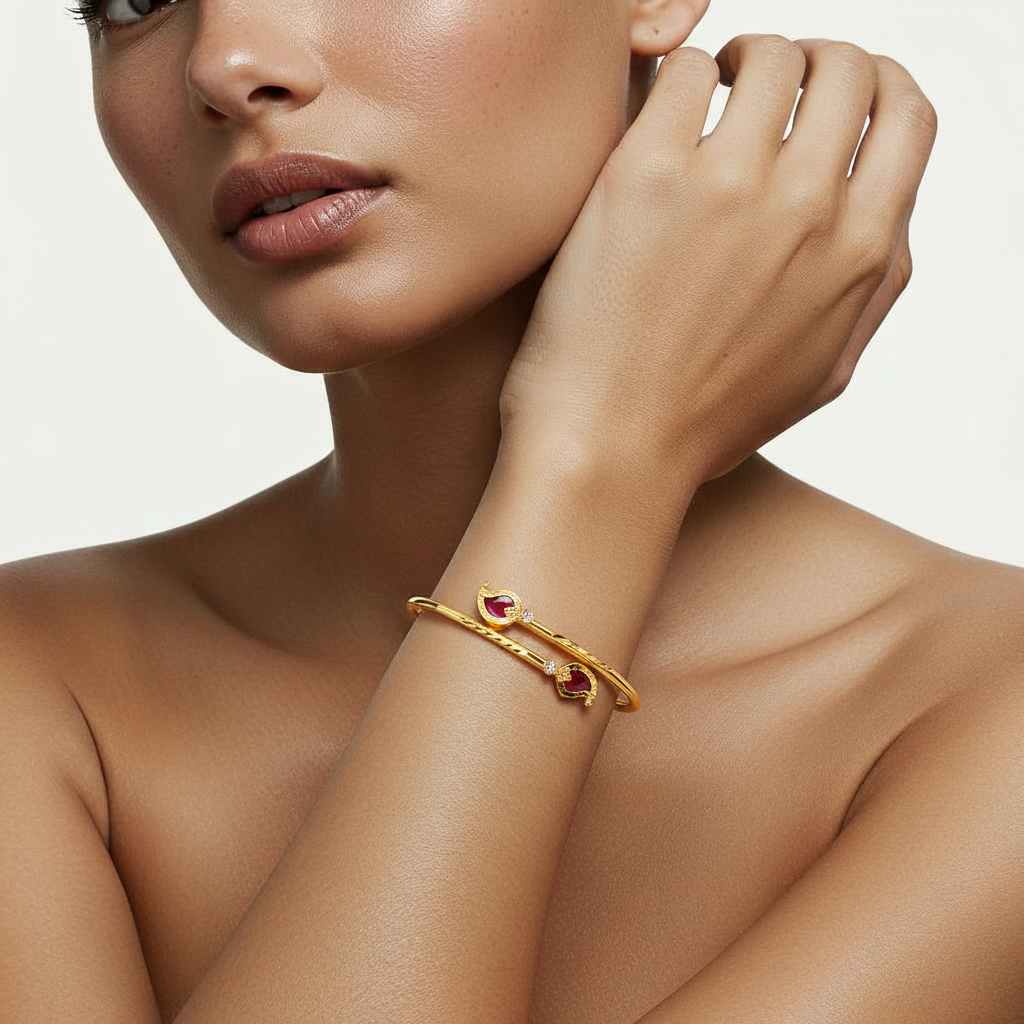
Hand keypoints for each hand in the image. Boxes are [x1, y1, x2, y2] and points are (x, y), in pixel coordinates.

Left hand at [501, 35, 936, 487]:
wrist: (610, 449)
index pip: (909, 113)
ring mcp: (727, 185)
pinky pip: (685, 72)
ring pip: (768, 58)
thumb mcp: (826, 369)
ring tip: (714, 89)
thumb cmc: (709, 420)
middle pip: (845, 68)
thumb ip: (874, 283)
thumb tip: (889, 211)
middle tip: (769, 83)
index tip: (838, 93)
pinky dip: (681, 80)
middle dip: (815, 61)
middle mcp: (807, 207)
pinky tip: (661, 119)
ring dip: (746, 61)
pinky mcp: (644, 176)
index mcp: (861, 251)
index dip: (879, 86)